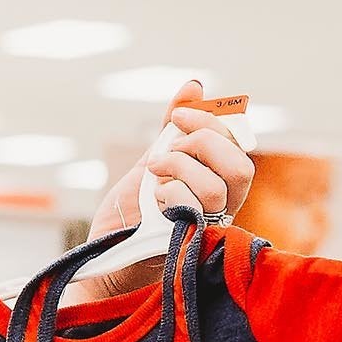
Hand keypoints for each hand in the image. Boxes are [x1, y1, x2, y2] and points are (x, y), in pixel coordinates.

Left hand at [72, 81, 254, 297]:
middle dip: (202, 145)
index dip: (212, 124)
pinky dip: (169, 193)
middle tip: (166, 150)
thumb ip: (174, 129)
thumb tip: (195, 87)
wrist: (100, 254)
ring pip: (216, 190)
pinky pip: (192, 213)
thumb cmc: (130, 214)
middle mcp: (222, 211)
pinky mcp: (186, 247)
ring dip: (178, 168)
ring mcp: (207, 231)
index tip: (176, 117)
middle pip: (241, 169)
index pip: (239, 147)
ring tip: (154, 174)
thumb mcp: (152, 162)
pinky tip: (153, 200)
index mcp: (219, 185)